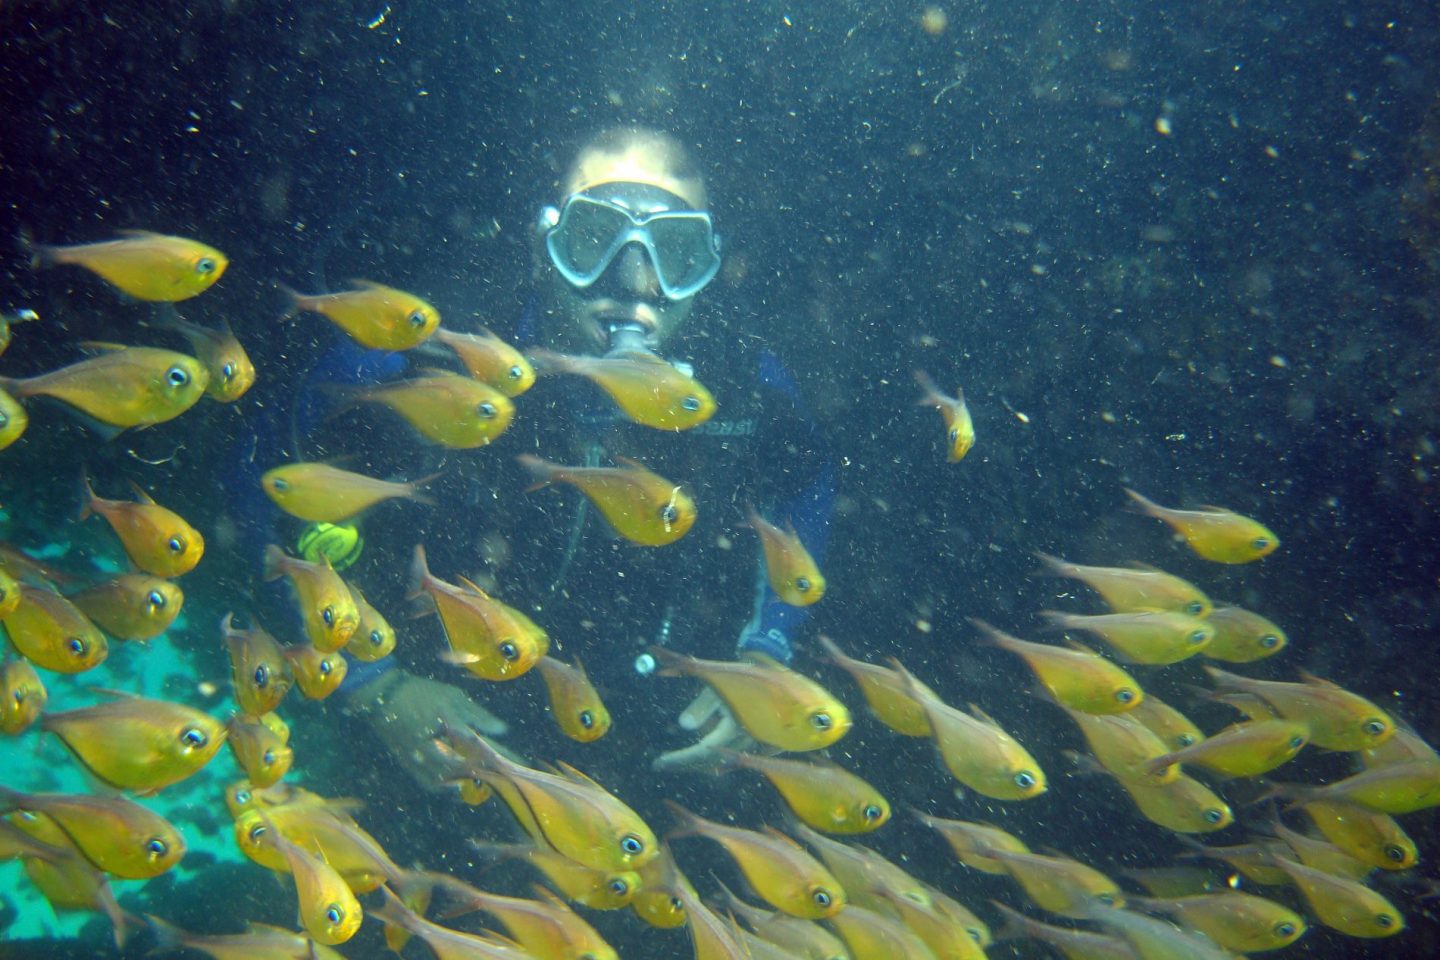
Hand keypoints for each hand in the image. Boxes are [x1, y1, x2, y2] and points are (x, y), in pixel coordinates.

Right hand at [346, 669, 508, 789]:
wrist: (384, 697)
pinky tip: (458, 783)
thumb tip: (503, 730)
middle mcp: (435, 745)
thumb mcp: (454, 697)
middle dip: (488, 771)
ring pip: (449, 778)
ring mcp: (420, 758)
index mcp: (449, 725)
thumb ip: (478, 716)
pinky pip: (431, 783)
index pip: (482, 746)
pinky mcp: (410, 765)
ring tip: (485, 777)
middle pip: (467, 767)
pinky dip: (447, 785)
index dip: (502, 756)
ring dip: (469, 779)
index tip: (520, 763)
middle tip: (505, 775)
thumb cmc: (424, 693)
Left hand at [650, 626, 789, 772]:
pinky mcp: (758, 741)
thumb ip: (702, 705)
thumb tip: (684, 726)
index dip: (681, 759)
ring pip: (722, 760)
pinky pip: (734, 757)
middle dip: (686, 763)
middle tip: (663, 765)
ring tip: (678, 761)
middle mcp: (746, 741)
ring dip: (699, 762)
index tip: (660, 763)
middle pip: (711, 761)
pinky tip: (706, 762)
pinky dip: (716, 759)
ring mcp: (754, 743)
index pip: (702, 751)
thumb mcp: (719, 685)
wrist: (776, 675)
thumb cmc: (744, 677)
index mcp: (736, 728)